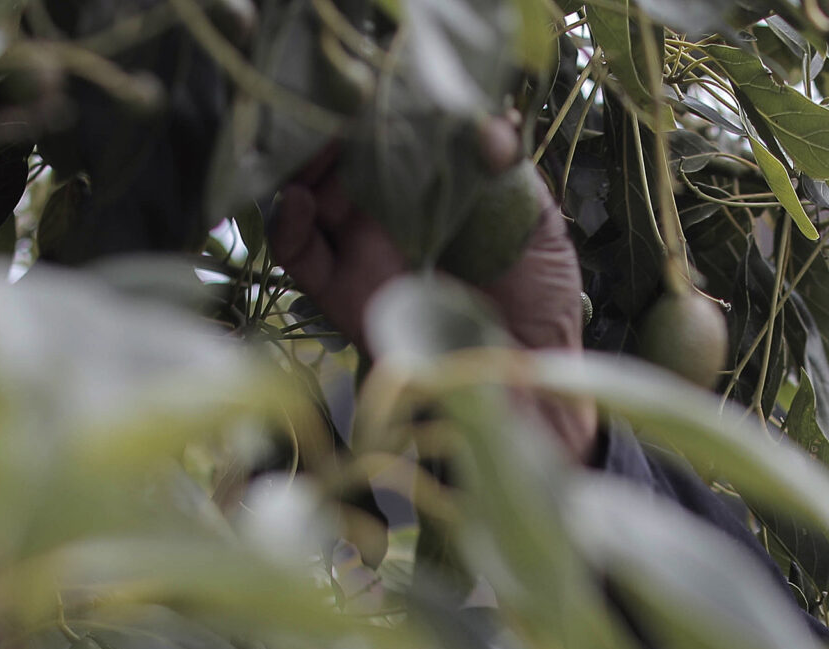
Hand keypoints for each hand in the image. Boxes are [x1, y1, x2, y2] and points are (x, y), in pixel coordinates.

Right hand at [268, 120, 598, 463]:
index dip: (369, 112)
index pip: (386, 138)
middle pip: (337, 160)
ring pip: (306, 196)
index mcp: (432, 191)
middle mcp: (390, 217)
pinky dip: (287, 224)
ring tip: (308, 145)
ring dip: (300, 167)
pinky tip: (297, 199)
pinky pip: (299, 255)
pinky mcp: (344, 294)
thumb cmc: (541, 301)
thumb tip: (491, 123)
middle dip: (326, 131)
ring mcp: (362, 253)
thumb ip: (511, 167)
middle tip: (325, 107)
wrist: (532, 381)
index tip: (364, 88)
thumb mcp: (537, 223)